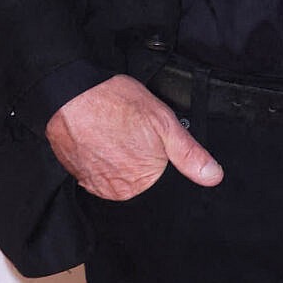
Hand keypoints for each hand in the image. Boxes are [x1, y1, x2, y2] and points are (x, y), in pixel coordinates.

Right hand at [45, 74, 223, 198]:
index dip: (160, 164)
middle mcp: (116, 190)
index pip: (159, 185)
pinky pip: (95, 170)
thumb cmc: (114, 103)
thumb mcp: (164, 122)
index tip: (152, 146)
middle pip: (137, 181)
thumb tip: (213, 176)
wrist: (68, 92)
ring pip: (116, 175)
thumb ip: (189, 153)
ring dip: (118, 160)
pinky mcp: (76, 173)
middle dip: (139, 161)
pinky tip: (101, 137)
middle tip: (133, 135)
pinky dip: (100, 157)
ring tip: (116, 134)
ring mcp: (93, 183)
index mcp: (140, 183)